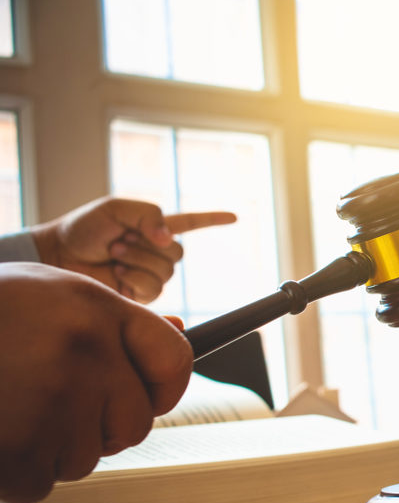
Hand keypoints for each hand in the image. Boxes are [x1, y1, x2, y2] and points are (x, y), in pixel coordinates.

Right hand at [0, 263, 192, 502]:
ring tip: (10, 407)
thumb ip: (112, 320)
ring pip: (87, 458)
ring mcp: (51, 399)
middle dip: (100, 427)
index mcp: (96, 308)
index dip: (165, 388)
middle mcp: (84, 350)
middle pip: (135, 423)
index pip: (175, 361)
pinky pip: (41, 483)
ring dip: (51, 448)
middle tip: (51, 403)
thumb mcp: (48, 293)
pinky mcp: (17, 447)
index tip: (148, 397)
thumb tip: (183, 336)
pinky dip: (15, 472)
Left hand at [31, 197, 236, 303]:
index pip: (191, 223)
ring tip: (114, 255)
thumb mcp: (117, 208)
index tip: (235, 217)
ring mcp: (149, 274)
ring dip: (138, 261)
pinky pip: (154, 287)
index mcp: (153, 227)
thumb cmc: (83, 228)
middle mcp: (155, 252)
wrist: (59, 256)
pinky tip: (117, 273)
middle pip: (178, 252)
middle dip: (148, 246)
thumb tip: (167, 238)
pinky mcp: (140, 294)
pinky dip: (135, 278)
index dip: (213, 220)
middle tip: (119, 242)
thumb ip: (149, 214)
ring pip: (167, 271)